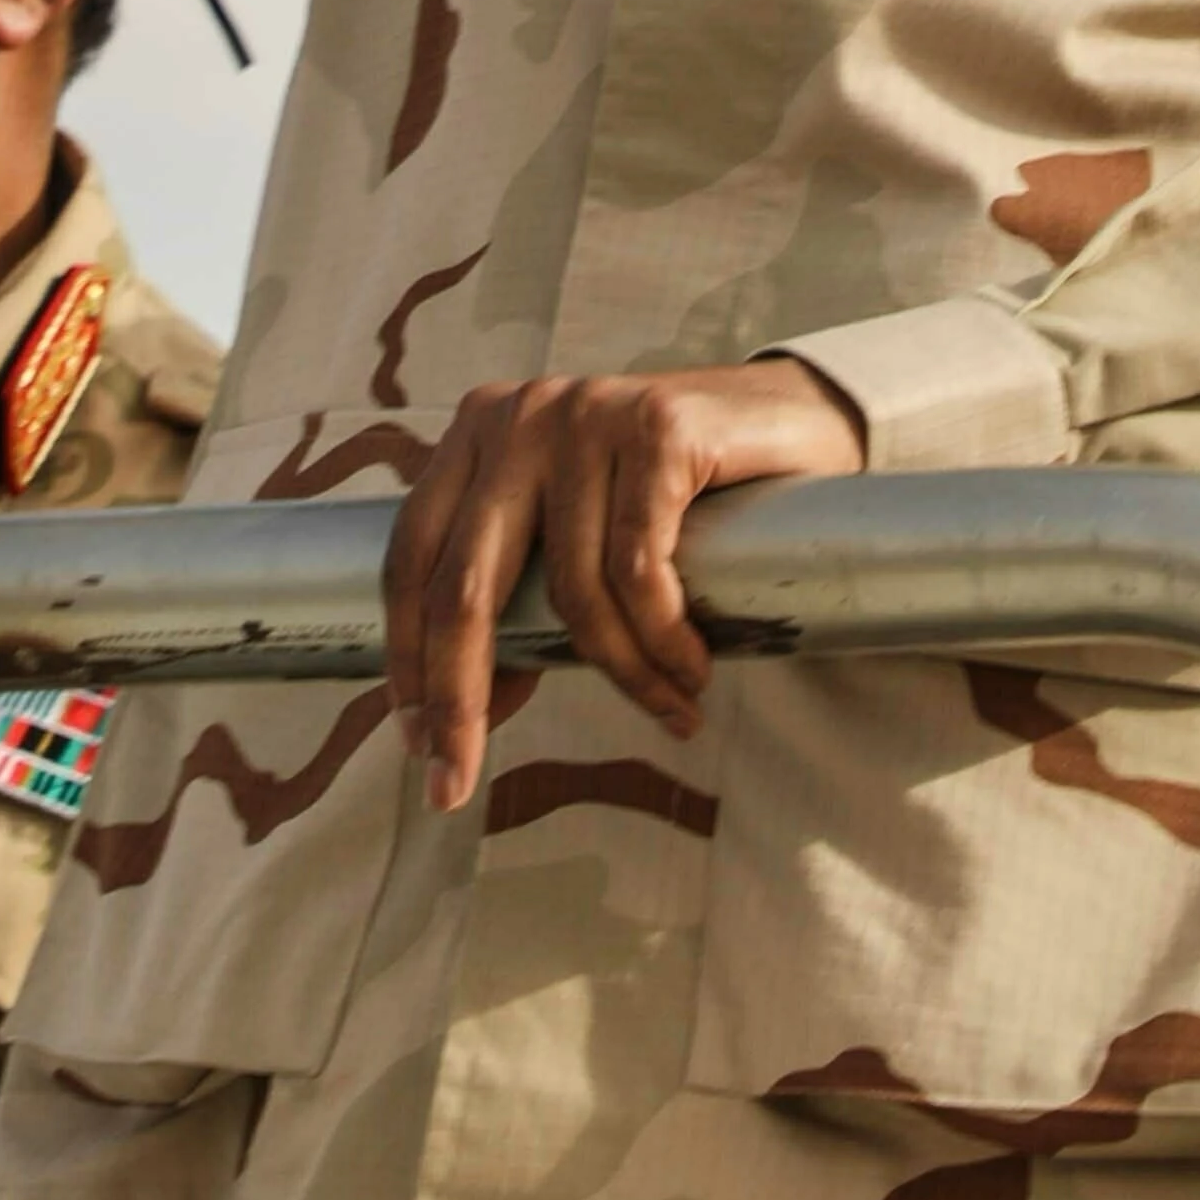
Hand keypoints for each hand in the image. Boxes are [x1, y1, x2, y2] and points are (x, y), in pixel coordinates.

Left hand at [380, 357, 864, 811]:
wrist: (792, 418)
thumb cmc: (675, 492)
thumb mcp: (577, 536)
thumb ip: (522, 602)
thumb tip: (471, 712)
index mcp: (476, 435)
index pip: (411, 559)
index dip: (407, 660)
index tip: (417, 746)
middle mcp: (519, 416)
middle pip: (464, 585)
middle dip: (457, 700)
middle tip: (458, 785)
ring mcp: (586, 415)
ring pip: (572, 591)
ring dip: (623, 677)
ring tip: (673, 710)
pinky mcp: (658, 427)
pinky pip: (641, 569)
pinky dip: (664, 642)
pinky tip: (692, 672)